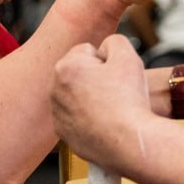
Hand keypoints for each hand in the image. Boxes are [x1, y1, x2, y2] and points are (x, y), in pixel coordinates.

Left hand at [51, 35, 152, 166]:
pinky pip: (78, 118)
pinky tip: (106, 123)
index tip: (117, 75)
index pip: (87, 51)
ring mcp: (58, 115)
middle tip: (116, 92)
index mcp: (65, 67)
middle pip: (80, 73)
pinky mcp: (65, 134)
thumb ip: (114, 41)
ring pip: (78, 96)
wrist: (129, 142)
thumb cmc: (128, 100)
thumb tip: (105, 47)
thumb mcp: (128, 55)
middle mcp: (55, 90)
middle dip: (96, 78)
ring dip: (92, 98)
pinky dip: (89, 119)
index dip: (107, 60)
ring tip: (112, 108)